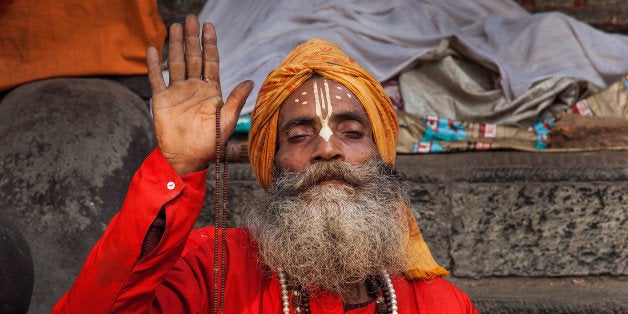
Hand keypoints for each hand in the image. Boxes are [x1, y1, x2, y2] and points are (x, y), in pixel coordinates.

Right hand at [146, 15, 252, 174]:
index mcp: (212, 91)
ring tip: (175, 26)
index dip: (210, 45)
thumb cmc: (210, 144)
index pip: (211, 62)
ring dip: (176, 45)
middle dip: (193, 38)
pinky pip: (156, 78)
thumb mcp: (227, 121)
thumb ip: (235, 100)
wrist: (187, 158)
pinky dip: (153, 64)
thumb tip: (250, 81)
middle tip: (191, 18)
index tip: (209, 27)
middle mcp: (194, 88)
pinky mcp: (162, 100)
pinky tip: (152, 49)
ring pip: (176, 63)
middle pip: (194, 57)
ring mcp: (177, 92)